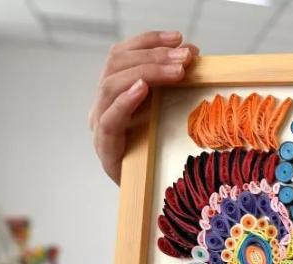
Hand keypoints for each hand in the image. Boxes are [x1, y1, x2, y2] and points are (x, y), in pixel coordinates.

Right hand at [90, 31, 198, 183]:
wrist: (143, 197)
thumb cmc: (156, 155)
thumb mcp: (163, 116)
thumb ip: (168, 89)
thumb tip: (192, 58)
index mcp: (114, 93)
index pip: (123, 55)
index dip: (149, 41)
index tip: (179, 37)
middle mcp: (102, 104)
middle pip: (117, 66)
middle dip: (154, 56)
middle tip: (185, 56)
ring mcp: (100, 125)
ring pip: (111, 85)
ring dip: (147, 72)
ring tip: (176, 70)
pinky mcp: (106, 147)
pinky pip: (111, 118)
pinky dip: (126, 100)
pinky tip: (144, 88)